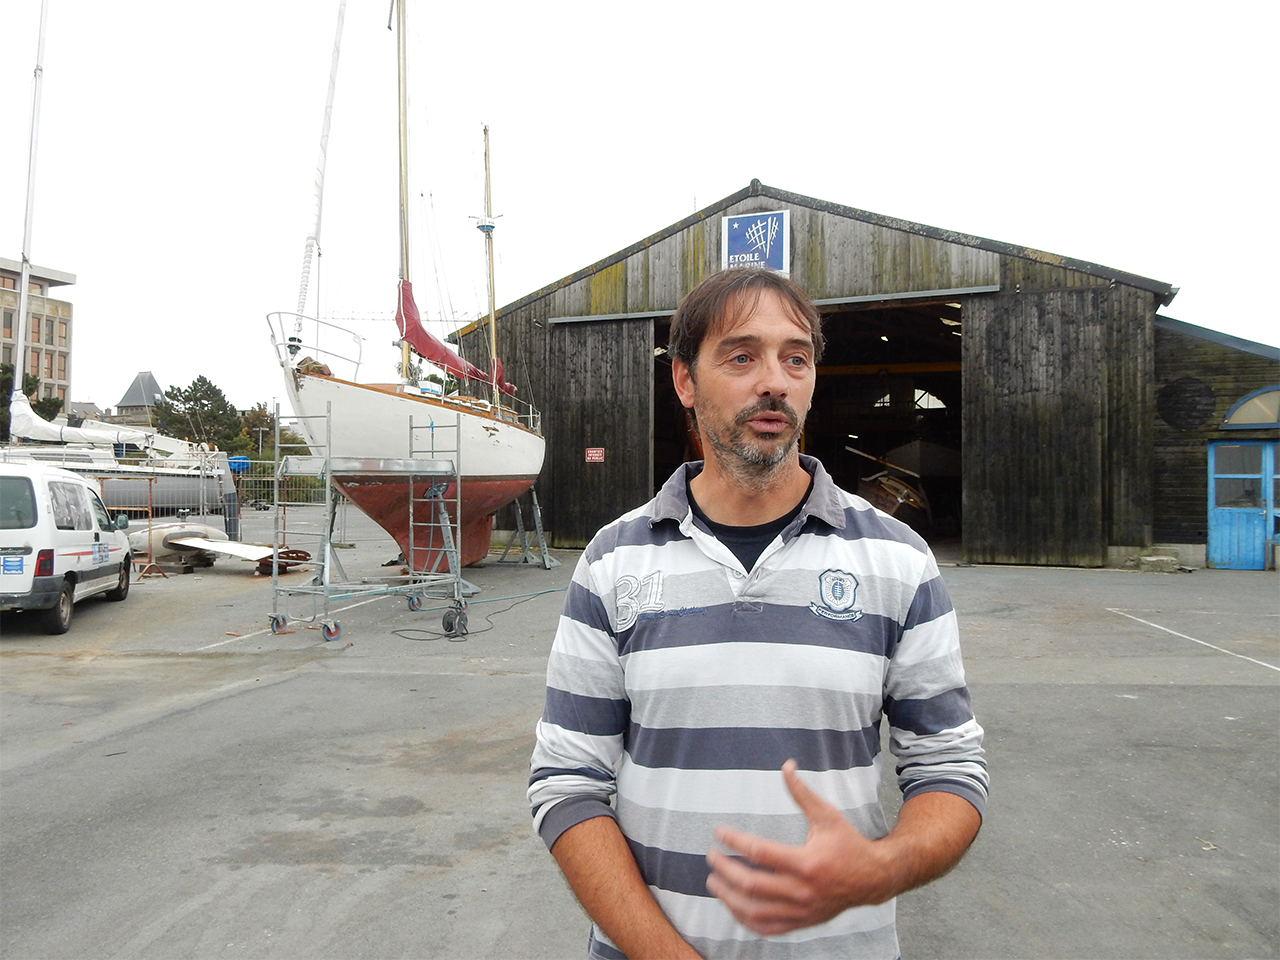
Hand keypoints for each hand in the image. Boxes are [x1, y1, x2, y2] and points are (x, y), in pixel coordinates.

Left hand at [704, 760, 896, 935]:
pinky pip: (767, 928)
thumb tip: (786, 765)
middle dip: (725, 869)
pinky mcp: (802, 922)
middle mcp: (802, 891)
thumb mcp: (828, 815)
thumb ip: (803, 793)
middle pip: (752, 884)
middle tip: (711, 856)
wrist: (873, 879)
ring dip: (729, 897)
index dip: (735, 840)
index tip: (719, 832)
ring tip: (713, 882)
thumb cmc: (848, 843)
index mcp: (807, 863)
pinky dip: (746, 919)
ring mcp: (801, 911)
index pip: (760, 853)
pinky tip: (733, 905)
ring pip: (755, 911)